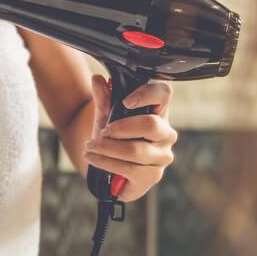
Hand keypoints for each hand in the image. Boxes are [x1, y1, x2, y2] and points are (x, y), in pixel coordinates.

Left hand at [82, 74, 178, 202]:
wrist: (110, 168)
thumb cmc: (115, 138)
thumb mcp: (106, 116)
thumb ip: (103, 98)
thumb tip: (97, 79)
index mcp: (159, 112)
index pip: (164, 93)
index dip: (147, 94)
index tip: (125, 102)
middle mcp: (166, 133)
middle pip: (151, 124)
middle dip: (120, 128)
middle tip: (102, 131)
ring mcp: (162, 156)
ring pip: (136, 150)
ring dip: (107, 148)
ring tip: (90, 146)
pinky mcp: (153, 176)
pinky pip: (129, 168)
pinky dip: (105, 162)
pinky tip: (92, 158)